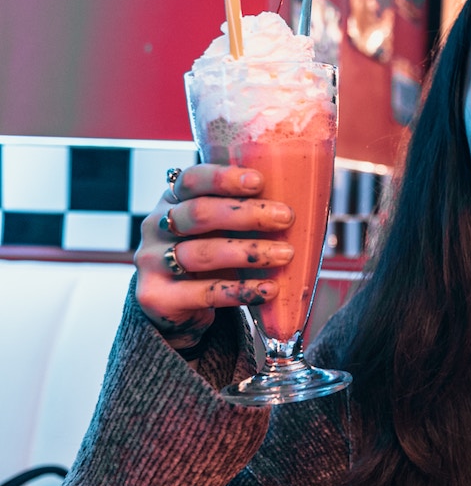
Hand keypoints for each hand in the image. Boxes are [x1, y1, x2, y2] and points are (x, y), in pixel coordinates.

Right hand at [134, 164, 294, 351]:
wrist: (174, 308)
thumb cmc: (208, 256)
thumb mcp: (218, 230)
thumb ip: (242, 213)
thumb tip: (303, 198)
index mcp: (173, 201)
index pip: (192, 180)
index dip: (224, 178)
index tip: (260, 181)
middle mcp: (156, 226)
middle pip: (200, 213)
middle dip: (247, 214)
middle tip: (286, 217)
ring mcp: (152, 262)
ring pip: (202, 253)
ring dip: (249, 252)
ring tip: (285, 255)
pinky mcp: (157, 296)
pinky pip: (205, 292)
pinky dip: (242, 290)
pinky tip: (269, 289)